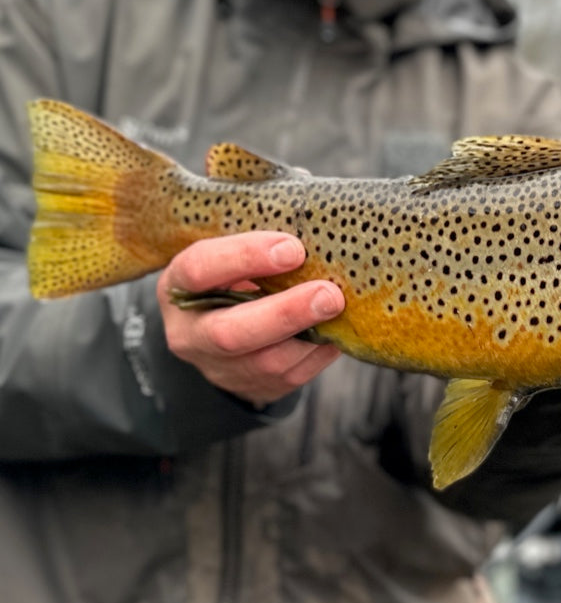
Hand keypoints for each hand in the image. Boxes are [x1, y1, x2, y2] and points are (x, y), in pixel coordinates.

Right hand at [158, 231, 343, 406]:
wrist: (225, 328)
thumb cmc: (236, 273)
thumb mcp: (229, 250)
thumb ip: (256, 238)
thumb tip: (300, 215)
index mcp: (178, 286)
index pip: (199, 270)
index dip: (246, 257)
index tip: (293, 248)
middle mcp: (191, 333)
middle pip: (230, 333)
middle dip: (284, 313)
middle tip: (328, 294)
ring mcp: (220, 367)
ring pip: (267, 362)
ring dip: (310, 335)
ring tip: (340, 308)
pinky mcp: (254, 387)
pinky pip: (292, 376)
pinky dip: (319, 351)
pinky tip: (336, 328)